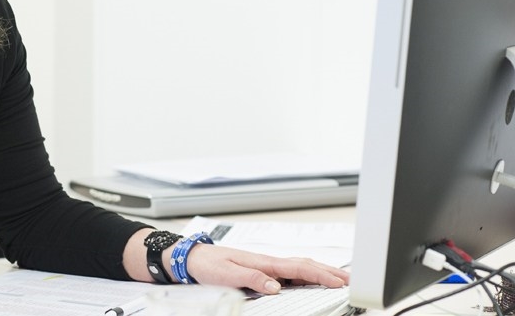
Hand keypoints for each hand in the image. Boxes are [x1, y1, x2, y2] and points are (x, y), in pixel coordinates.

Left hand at [185, 244, 348, 294]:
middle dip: (329, 272)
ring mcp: (267, 265)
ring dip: (321, 272)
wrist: (194, 258)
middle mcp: (269, 262)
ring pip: (300, 268)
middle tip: (351, 281)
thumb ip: (252, 279)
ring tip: (339, 280)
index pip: (299, 268)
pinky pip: (290, 273)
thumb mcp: (227, 274)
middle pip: (305, 265)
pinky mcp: (263, 270)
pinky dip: (306, 275)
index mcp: (264, 262)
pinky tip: (311, 280)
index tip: (339, 282)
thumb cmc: (209, 264)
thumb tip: (276, 286)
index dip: (321, 275)